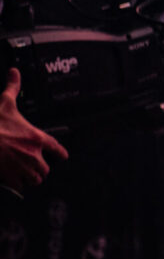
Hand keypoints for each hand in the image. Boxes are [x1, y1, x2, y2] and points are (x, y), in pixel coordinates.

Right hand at [0, 68, 68, 190]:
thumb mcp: (5, 102)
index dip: (60, 153)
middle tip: (34, 167)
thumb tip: (14, 72)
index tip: (63, 156)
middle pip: (46, 168)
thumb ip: (12, 87)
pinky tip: (13, 181)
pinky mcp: (10, 177)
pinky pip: (20, 186)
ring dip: (31, 178)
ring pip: (35, 178)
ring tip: (26, 176)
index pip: (56, 147)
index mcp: (35, 137)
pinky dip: (17, 185)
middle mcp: (33, 154)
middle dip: (40, 168)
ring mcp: (22, 167)